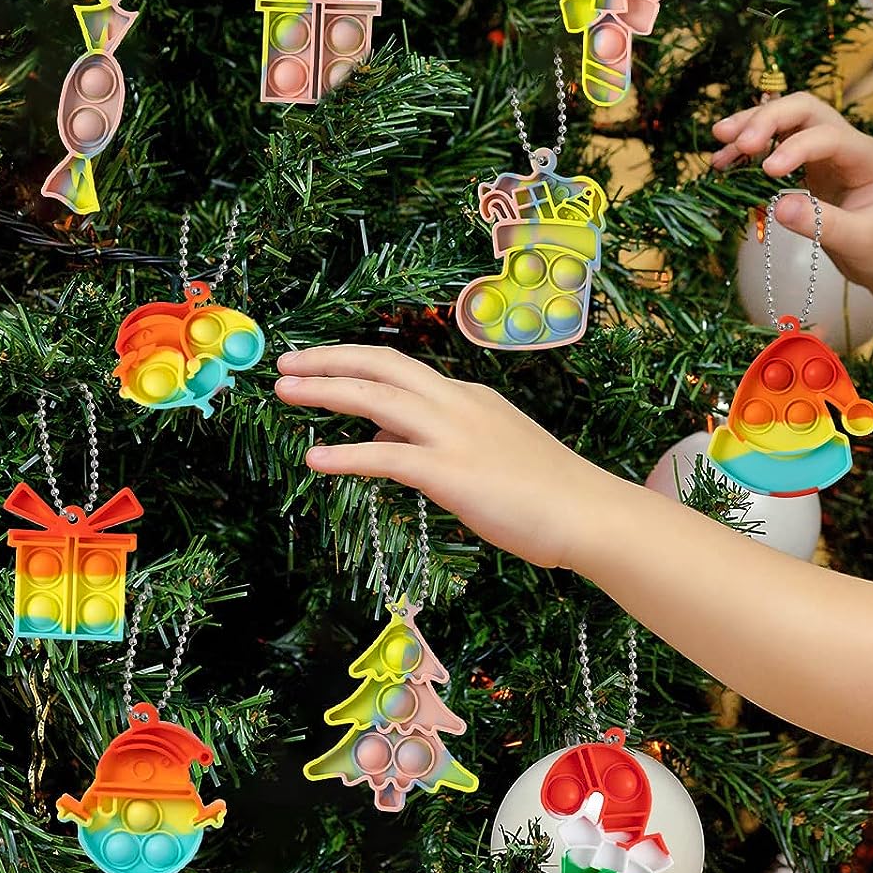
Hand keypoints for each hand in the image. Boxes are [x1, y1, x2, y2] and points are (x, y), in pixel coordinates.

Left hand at [273, 345, 621, 569]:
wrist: (588, 512)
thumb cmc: (547, 491)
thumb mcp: (492, 449)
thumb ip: (438, 438)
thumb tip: (382, 432)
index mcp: (470, 398)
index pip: (402, 368)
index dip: (354, 360)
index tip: (318, 361)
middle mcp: (459, 405)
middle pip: (383, 367)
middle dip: (329, 360)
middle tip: (285, 364)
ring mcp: (456, 435)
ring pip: (378, 399)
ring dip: (326, 391)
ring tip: (284, 392)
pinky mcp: (452, 473)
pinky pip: (387, 457)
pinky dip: (347, 453)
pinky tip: (315, 458)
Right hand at [708, 92, 872, 292]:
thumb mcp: (859, 241)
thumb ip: (821, 223)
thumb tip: (776, 207)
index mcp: (868, 156)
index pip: (828, 136)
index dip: (795, 147)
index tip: (768, 171)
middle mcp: (847, 144)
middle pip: (804, 109)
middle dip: (768, 119)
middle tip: (736, 142)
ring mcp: (826, 152)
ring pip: (786, 120)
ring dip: (751, 127)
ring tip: (719, 143)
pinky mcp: (809, 166)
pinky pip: (776, 145)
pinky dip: (751, 151)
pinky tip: (726, 163)